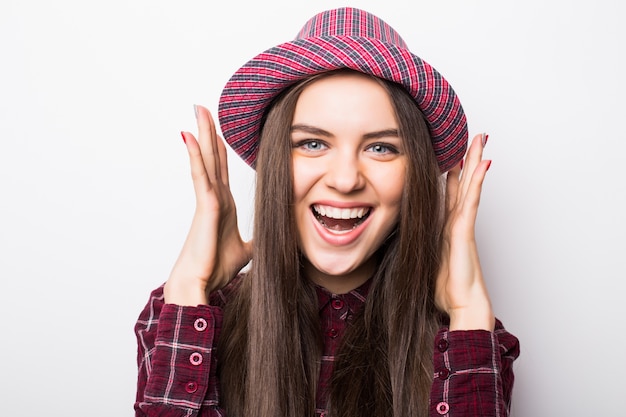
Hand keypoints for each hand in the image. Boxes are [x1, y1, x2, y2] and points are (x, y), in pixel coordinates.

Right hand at [164, 105, 251, 305]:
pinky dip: (195, 155)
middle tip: (204, 108)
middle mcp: (214, 197)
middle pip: (212, 156)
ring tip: (198, 110)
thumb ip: (257, 240)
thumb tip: (273, 238)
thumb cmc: (216, 267)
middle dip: (209, 132)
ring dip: (202, 134)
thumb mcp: (246, 249)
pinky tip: (190, 136)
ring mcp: (208, 199)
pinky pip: (200, 175)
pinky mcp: (205, 205)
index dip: (220, 148)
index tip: (219, 130)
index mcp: (223, 204)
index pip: (221, 169)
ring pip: (205, 159)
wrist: (201, 283)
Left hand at [435, 133, 494, 330]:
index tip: (453, 156)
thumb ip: (420, 245)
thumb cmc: (445, 288)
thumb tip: (407, 239)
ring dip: (475, 161)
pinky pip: (471, 200)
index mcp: (447, 227)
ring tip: (481, 140)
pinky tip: (483, 164)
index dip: (453, 174)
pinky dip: (477, 181)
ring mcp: (463, 224)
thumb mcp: (425, 259)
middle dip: (468, 160)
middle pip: (463, 183)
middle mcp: (457, 221)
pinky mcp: (465, 230)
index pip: (450, 193)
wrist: (461, 304)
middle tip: (473, 138)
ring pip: (470, 185)